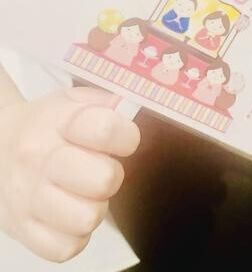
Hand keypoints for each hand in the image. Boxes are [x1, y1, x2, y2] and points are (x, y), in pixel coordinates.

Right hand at [0, 86, 139, 261]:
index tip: (122, 139)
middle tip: (100, 169)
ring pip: (88, 218)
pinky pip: (67, 248)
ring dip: (94, 208)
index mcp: (57, 122)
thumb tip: (132, 112)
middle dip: (112, 175)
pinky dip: (75, 235)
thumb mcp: (73, 101)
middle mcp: (38, 159)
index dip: (127, 136)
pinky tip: (69, 212)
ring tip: (84, 193)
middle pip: (104, 179)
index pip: (107, 129)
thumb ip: (107, 103)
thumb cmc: (45, 126)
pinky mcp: (22, 229)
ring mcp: (27, 197)